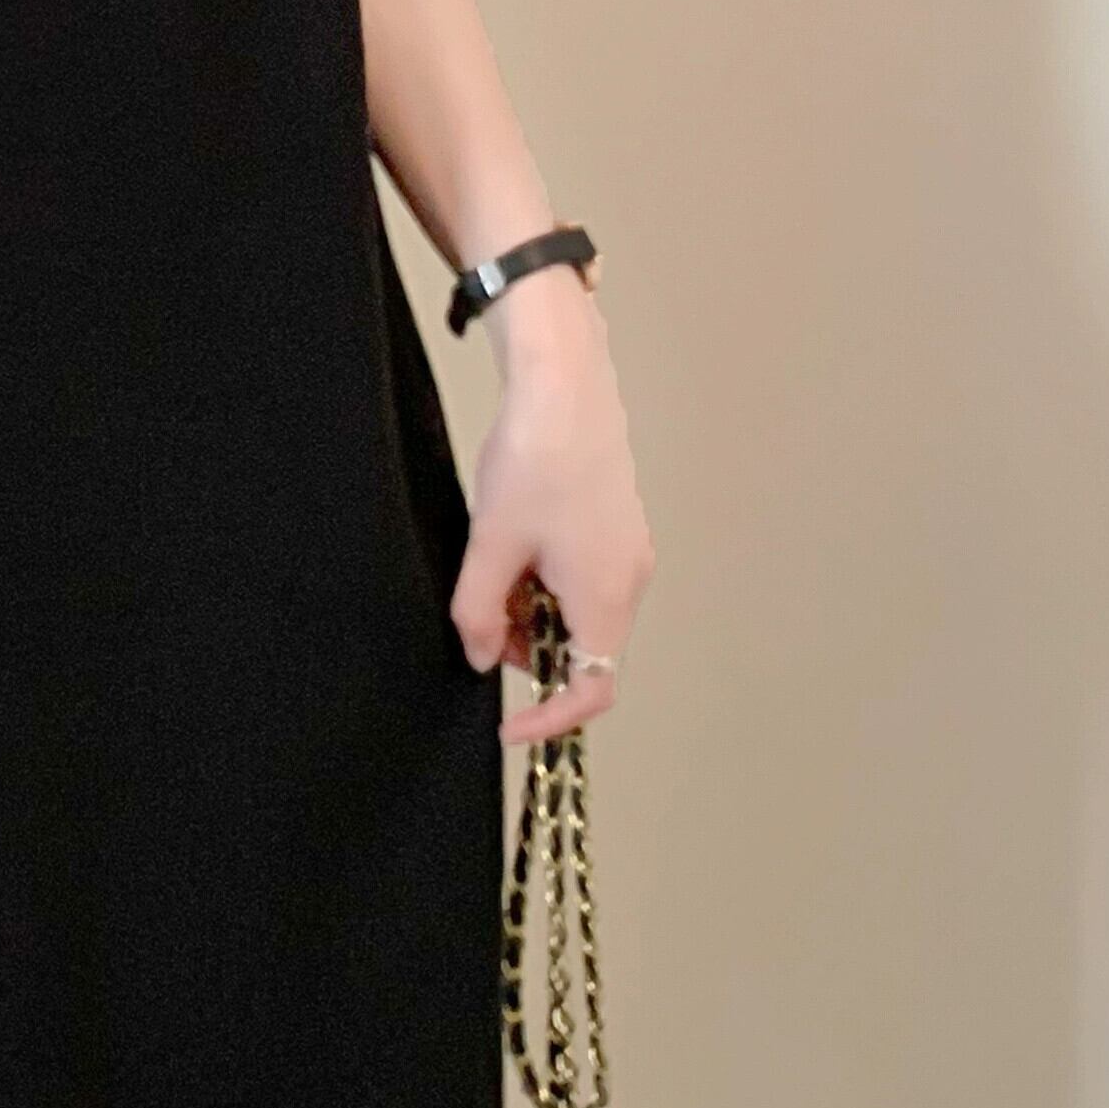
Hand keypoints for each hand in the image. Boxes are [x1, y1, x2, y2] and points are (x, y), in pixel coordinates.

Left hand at [447, 270, 653, 743]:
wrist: (565, 382)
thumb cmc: (536, 456)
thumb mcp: (490, 544)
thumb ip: (479, 613)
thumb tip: (481, 659)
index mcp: (607, 596)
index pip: (592, 690)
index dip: (548, 719)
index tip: (507, 725)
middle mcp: (629, 580)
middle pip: (581, 651)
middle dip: (526, 647)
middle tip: (480, 611)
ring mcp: (627, 552)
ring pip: (577, 613)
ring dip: (531, 609)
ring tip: (494, 562)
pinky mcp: (616, 527)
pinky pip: (581, 580)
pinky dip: (543, 581)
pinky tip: (513, 541)